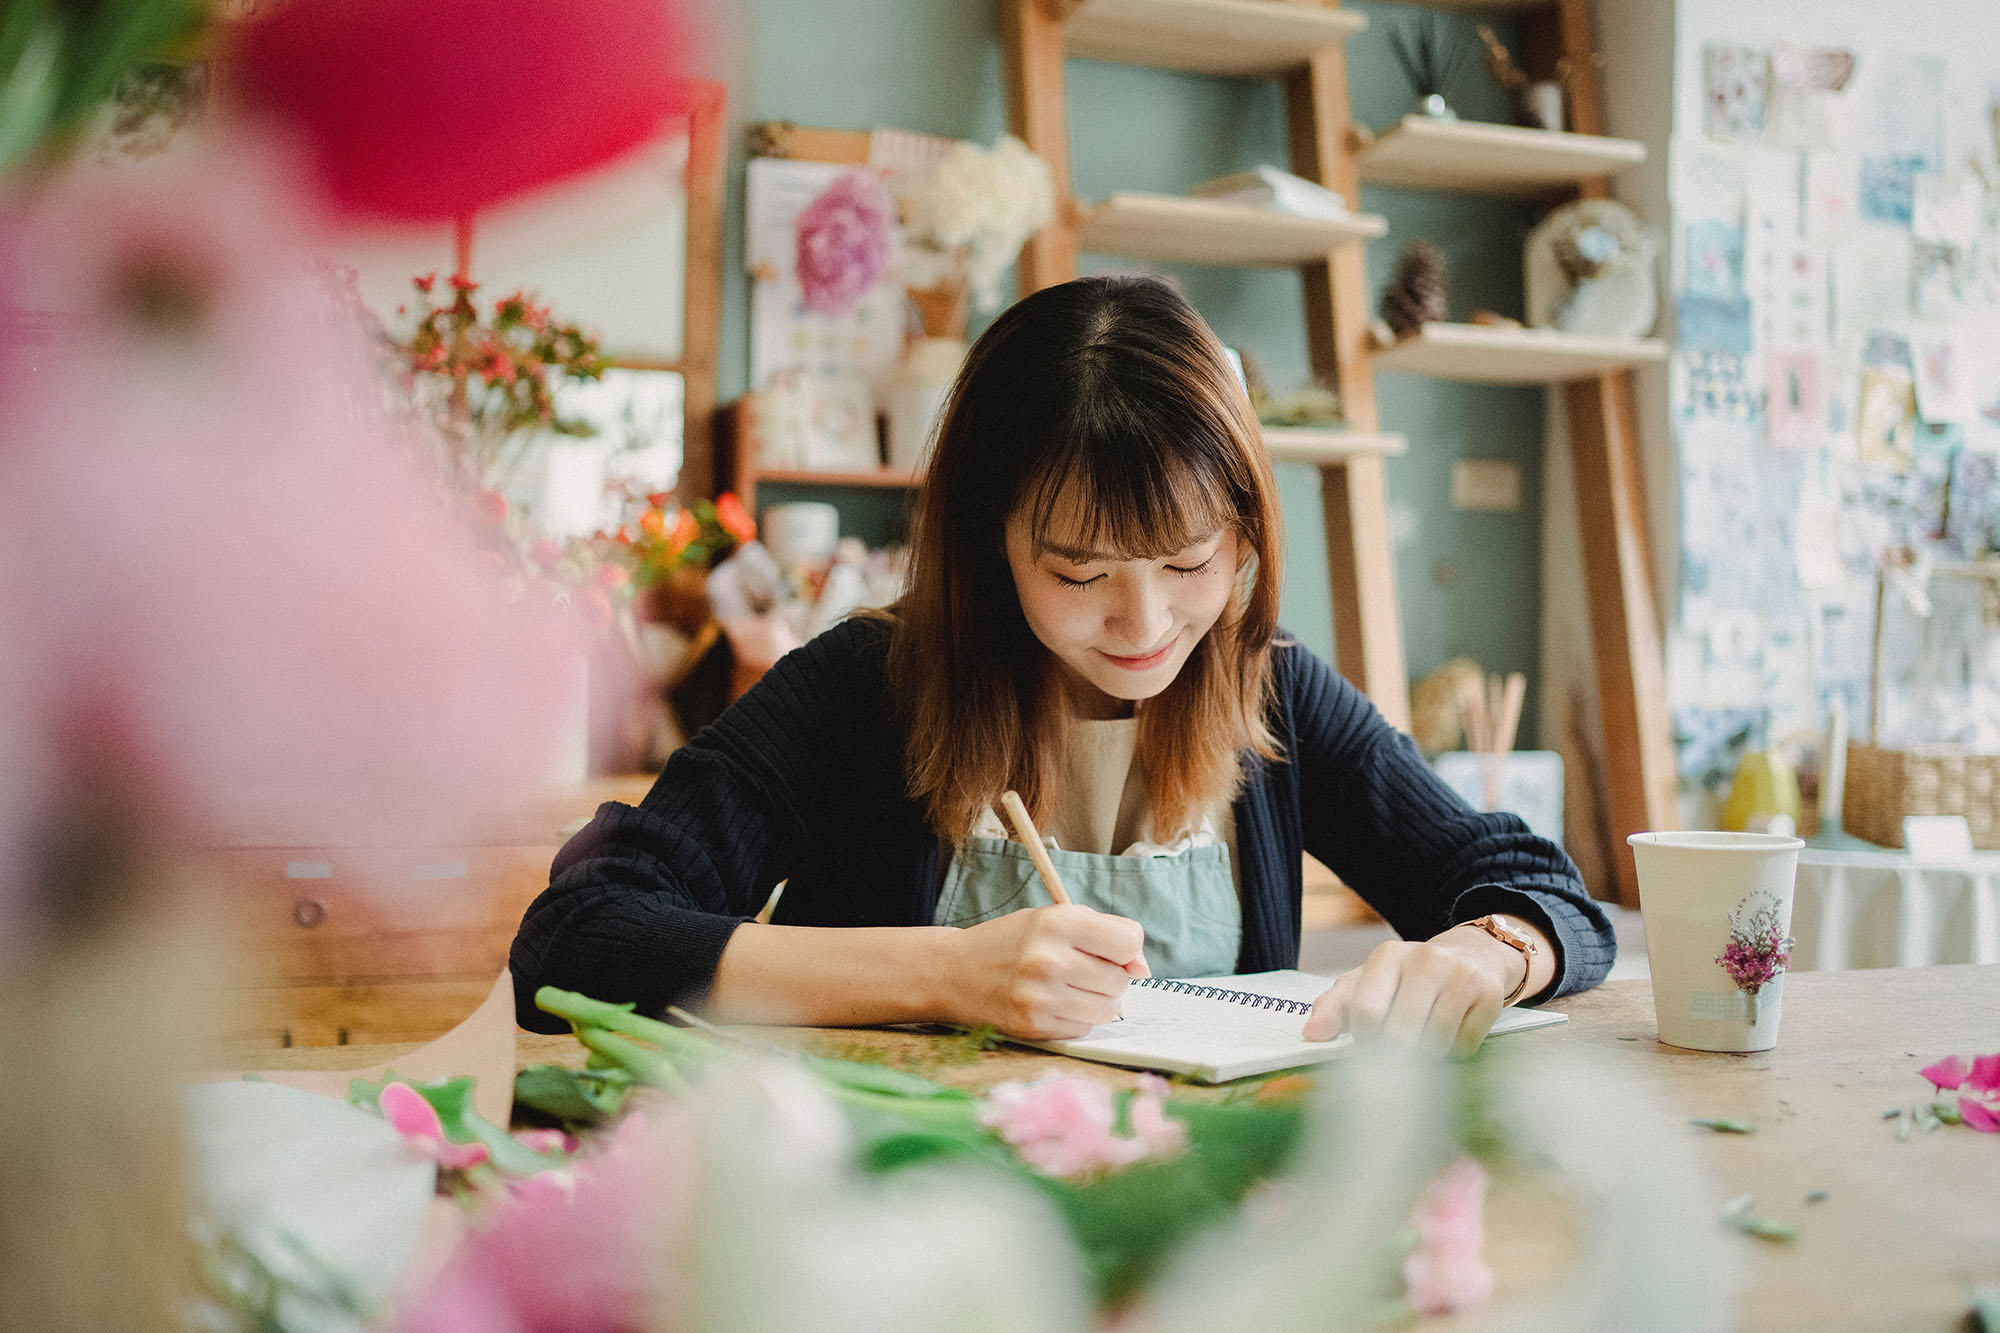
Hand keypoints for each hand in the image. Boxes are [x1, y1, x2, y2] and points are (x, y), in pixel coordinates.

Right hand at [947, 905, 1149, 1038]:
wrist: (952, 972)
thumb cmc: (1010, 942)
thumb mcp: (1051, 919)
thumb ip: (1103, 933)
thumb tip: (1143, 969)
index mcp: (1057, 923)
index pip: (1128, 942)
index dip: (1127, 949)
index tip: (1112, 951)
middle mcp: (1050, 960)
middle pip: (1120, 980)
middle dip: (1109, 976)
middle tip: (1081, 969)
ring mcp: (1041, 997)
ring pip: (1109, 1009)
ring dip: (1097, 1000)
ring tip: (1069, 987)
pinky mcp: (1035, 1026)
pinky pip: (1084, 1028)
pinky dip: (1077, 1018)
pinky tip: (1053, 1004)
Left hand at [1301, 927, 1528, 1057]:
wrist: (1473, 956)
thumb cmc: (1410, 979)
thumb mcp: (1368, 983)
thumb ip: (1335, 1007)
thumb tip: (1311, 1035)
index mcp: (1387, 956)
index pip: (1367, 1013)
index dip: (1366, 1041)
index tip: (1370, 1046)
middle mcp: (1425, 959)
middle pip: (1400, 1034)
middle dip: (1396, 1055)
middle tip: (1399, 1054)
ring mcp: (1460, 974)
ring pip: (1434, 1044)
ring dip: (1427, 1055)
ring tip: (1426, 1038)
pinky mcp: (1489, 993)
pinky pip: (1464, 1046)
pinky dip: (1456, 1051)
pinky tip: (1453, 1032)